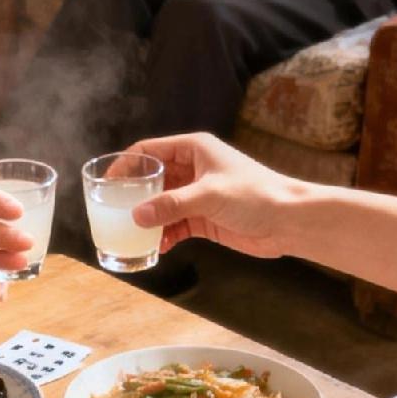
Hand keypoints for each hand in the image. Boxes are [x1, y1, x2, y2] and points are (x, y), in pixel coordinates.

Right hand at [126, 132, 300, 255]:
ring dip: (148, 220)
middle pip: (151, 180)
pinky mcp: (204, 218)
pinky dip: (165, 235)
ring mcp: (197, 195)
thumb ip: (171, 205)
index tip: (106, 184)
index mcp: (193, 149)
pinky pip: (175, 225)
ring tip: (131, 235)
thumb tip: (136, 216)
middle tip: (112, 213)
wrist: (290, 221)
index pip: (148, 151)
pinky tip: (157, 247)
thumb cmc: (256, 195)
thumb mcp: (209, 195)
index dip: (125, 165)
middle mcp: (192, 169)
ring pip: (161, 205)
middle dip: (133, 197)